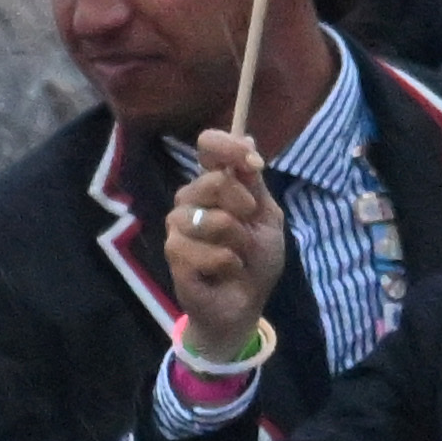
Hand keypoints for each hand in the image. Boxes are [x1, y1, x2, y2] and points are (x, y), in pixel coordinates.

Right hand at [158, 133, 287, 366]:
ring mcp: (179, 227)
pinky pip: (199, 250)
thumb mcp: (267, 216)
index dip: (227, 147)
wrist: (244, 303)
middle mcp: (191, 200)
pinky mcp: (173, 254)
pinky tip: (225, 271)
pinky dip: (224, 263)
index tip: (253, 163)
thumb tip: (247, 137)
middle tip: (249, 228)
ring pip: (208, 219)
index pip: (208, 146)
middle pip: (213, 181)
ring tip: (238, 256)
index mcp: (215, 185)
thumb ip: (255, 182)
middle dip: (243, 207)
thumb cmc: (256, 260)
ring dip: (236, 242)